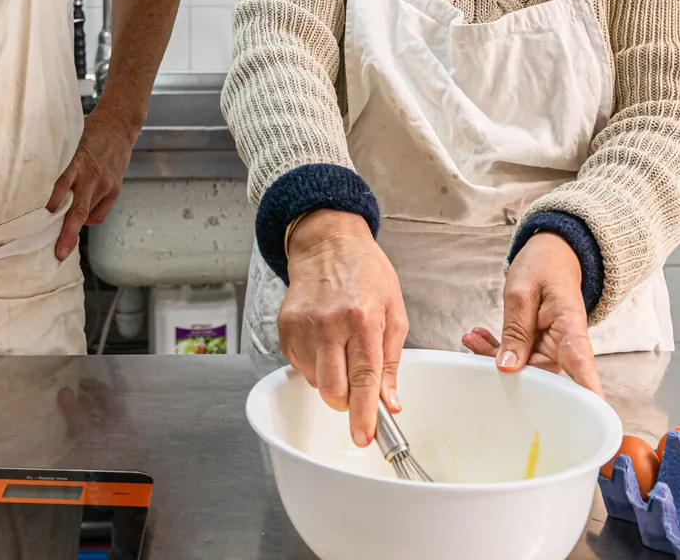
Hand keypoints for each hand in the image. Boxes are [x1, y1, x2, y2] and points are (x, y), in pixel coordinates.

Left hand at [46, 113, 135, 260]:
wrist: (119, 126)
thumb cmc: (88, 133)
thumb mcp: (69, 142)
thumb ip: (57, 163)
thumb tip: (35, 185)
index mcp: (76, 161)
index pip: (60, 186)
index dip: (50, 204)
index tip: (38, 220)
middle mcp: (91, 175)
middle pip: (77, 210)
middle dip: (68, 233)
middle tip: (59, 252)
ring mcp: (105, 185)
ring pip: (87, 215)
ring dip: (74, 224)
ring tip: (63, 229)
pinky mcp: (114, 190)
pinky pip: (99, 214)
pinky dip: (89, 218)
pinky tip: (83, 212)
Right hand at [278, 210, 407, 447]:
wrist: (327, 243)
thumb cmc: (366, 272)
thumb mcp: (394, 311)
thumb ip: (391, 361)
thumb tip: (390, 401)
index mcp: (363, 319)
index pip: (364, 378)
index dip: (364, 414)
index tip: (364, 437)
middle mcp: (330, 323)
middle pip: (333, 389)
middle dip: (346, 404)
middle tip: (357, 396)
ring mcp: (303, 325)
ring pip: (316, 381)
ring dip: (331, 380)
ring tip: (341, 351)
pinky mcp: (285, 327)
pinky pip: (299, 366)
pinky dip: (314, 365)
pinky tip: (324, 343)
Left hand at [461, 232, 601, 395]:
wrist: (553, 255)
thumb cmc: (544, 266)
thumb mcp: (521, 291)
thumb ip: (516, 329)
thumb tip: (508, 368)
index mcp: (571, 326)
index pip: (581, 363)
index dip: (585, 391)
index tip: (591, 416)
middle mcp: (567, 345)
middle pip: (540, 374)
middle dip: (505, 367)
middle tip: (476, 345)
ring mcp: (554, 349)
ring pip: (525, 368)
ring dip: (496, 356)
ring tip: (474, 337)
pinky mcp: (542, 348)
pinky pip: (520, 358)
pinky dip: (498, 350)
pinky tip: (481, 338)